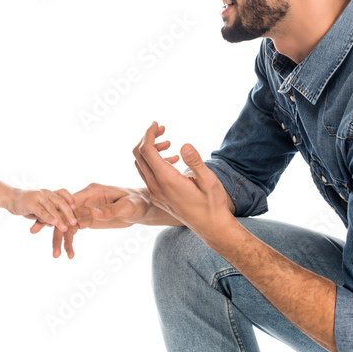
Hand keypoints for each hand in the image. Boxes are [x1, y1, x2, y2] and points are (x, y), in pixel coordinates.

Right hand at [6, 188, 75, 231]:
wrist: (10, 199)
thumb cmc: (26, 204)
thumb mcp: (40, 207)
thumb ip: (48, 213)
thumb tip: (57, 223)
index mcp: (49, 193)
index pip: (63, 193)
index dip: (70, 199)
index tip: (76, 208)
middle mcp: (46, 193)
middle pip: (61, 201)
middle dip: (69, 213)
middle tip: (74, 223)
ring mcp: (39, 197)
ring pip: (52, 208)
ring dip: (60, 218)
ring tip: (66, 228)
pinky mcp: (32, 203)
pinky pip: (43, 211)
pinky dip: (49, 218)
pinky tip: (54, 224)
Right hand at [31, 183, 151, 258]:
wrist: (143, 207)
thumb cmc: (137, 203)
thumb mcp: (127, 206)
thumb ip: (110, 210)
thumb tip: (93, 213)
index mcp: (91, 192)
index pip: (69, 201)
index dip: (57, 211)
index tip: (48, 221)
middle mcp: (85, 200)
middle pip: (63, 212)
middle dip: (51, 225)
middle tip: (35, 233)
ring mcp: (84, 210)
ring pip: (66, 224)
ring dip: (59, 238)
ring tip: (56, 255)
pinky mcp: (87, 219)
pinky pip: (74, 231)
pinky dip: (70, 242)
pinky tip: (69, 254)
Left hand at [133, 122, 233, 238]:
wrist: (211, 227)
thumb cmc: (213, 204)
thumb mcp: (209, 181)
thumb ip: (195, 161)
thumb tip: (184, 144)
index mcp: (167, 181)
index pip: (147, 151)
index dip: (148, 134)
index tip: (156, 124)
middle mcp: (156, 188)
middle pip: (139, 156)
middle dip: (147, 138)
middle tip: (161, 128)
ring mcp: (155, 194)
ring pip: (141, 166)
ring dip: (149, 150)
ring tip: (168, 142)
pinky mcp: (158, 198)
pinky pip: (148, 175)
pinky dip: (153, 162)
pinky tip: (171, 160)